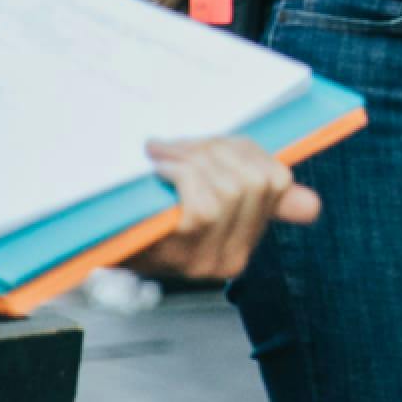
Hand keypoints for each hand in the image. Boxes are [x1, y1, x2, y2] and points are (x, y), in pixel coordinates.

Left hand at [128, 134, 319, 280]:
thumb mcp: (200, 203)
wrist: (90, 246)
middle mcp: (233, 259)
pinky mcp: (182, 254)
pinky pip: (204, 202)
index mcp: (244, 242)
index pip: (277, 180)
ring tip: (163, 154)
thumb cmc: (142, 219)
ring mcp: (207, 260)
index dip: (249, 149)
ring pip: (231, 189)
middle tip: (180, 145)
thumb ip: (249, 198)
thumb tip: (311, 206)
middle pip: (255, 181)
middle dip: (218, 150)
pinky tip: (159, 170)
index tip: (214, 142)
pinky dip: (183, 174)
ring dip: (194, 159)